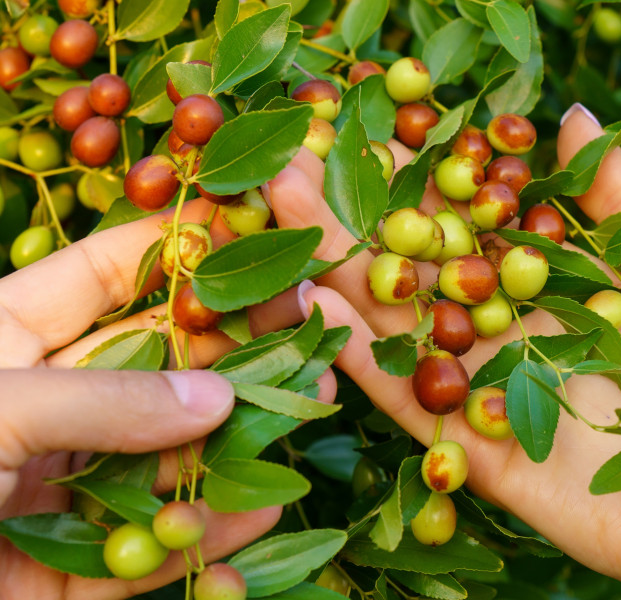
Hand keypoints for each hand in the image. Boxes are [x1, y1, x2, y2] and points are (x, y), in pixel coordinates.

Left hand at [0, 198, 334, 598]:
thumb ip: (99, 401)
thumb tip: (216, 393)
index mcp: (5, 341)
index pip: (104, 275)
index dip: (173, 246)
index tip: (247, 227)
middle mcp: (45, 406)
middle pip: (156, 364)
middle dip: (228, 345)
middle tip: (303, 326)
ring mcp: (62, 486)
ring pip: (167, 454)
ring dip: (236, 439)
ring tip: (307, 410)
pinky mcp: (70, 568)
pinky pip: (148, 546)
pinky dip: (205, 536)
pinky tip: (261, 513)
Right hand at [267, 106, 620, 598]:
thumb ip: (618, 194)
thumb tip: (570, 115)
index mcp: (540, 285)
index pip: (464, 219)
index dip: (415, 171)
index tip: (366, 125)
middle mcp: (497, 330)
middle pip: (414, 263)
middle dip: (353, 210)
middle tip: (296, 154)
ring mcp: (474, 387)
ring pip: (392, 320)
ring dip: (336, 265)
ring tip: (280, 204)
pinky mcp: (463, 446)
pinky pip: (403, 395)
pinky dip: (357, 351)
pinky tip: (312, 299)